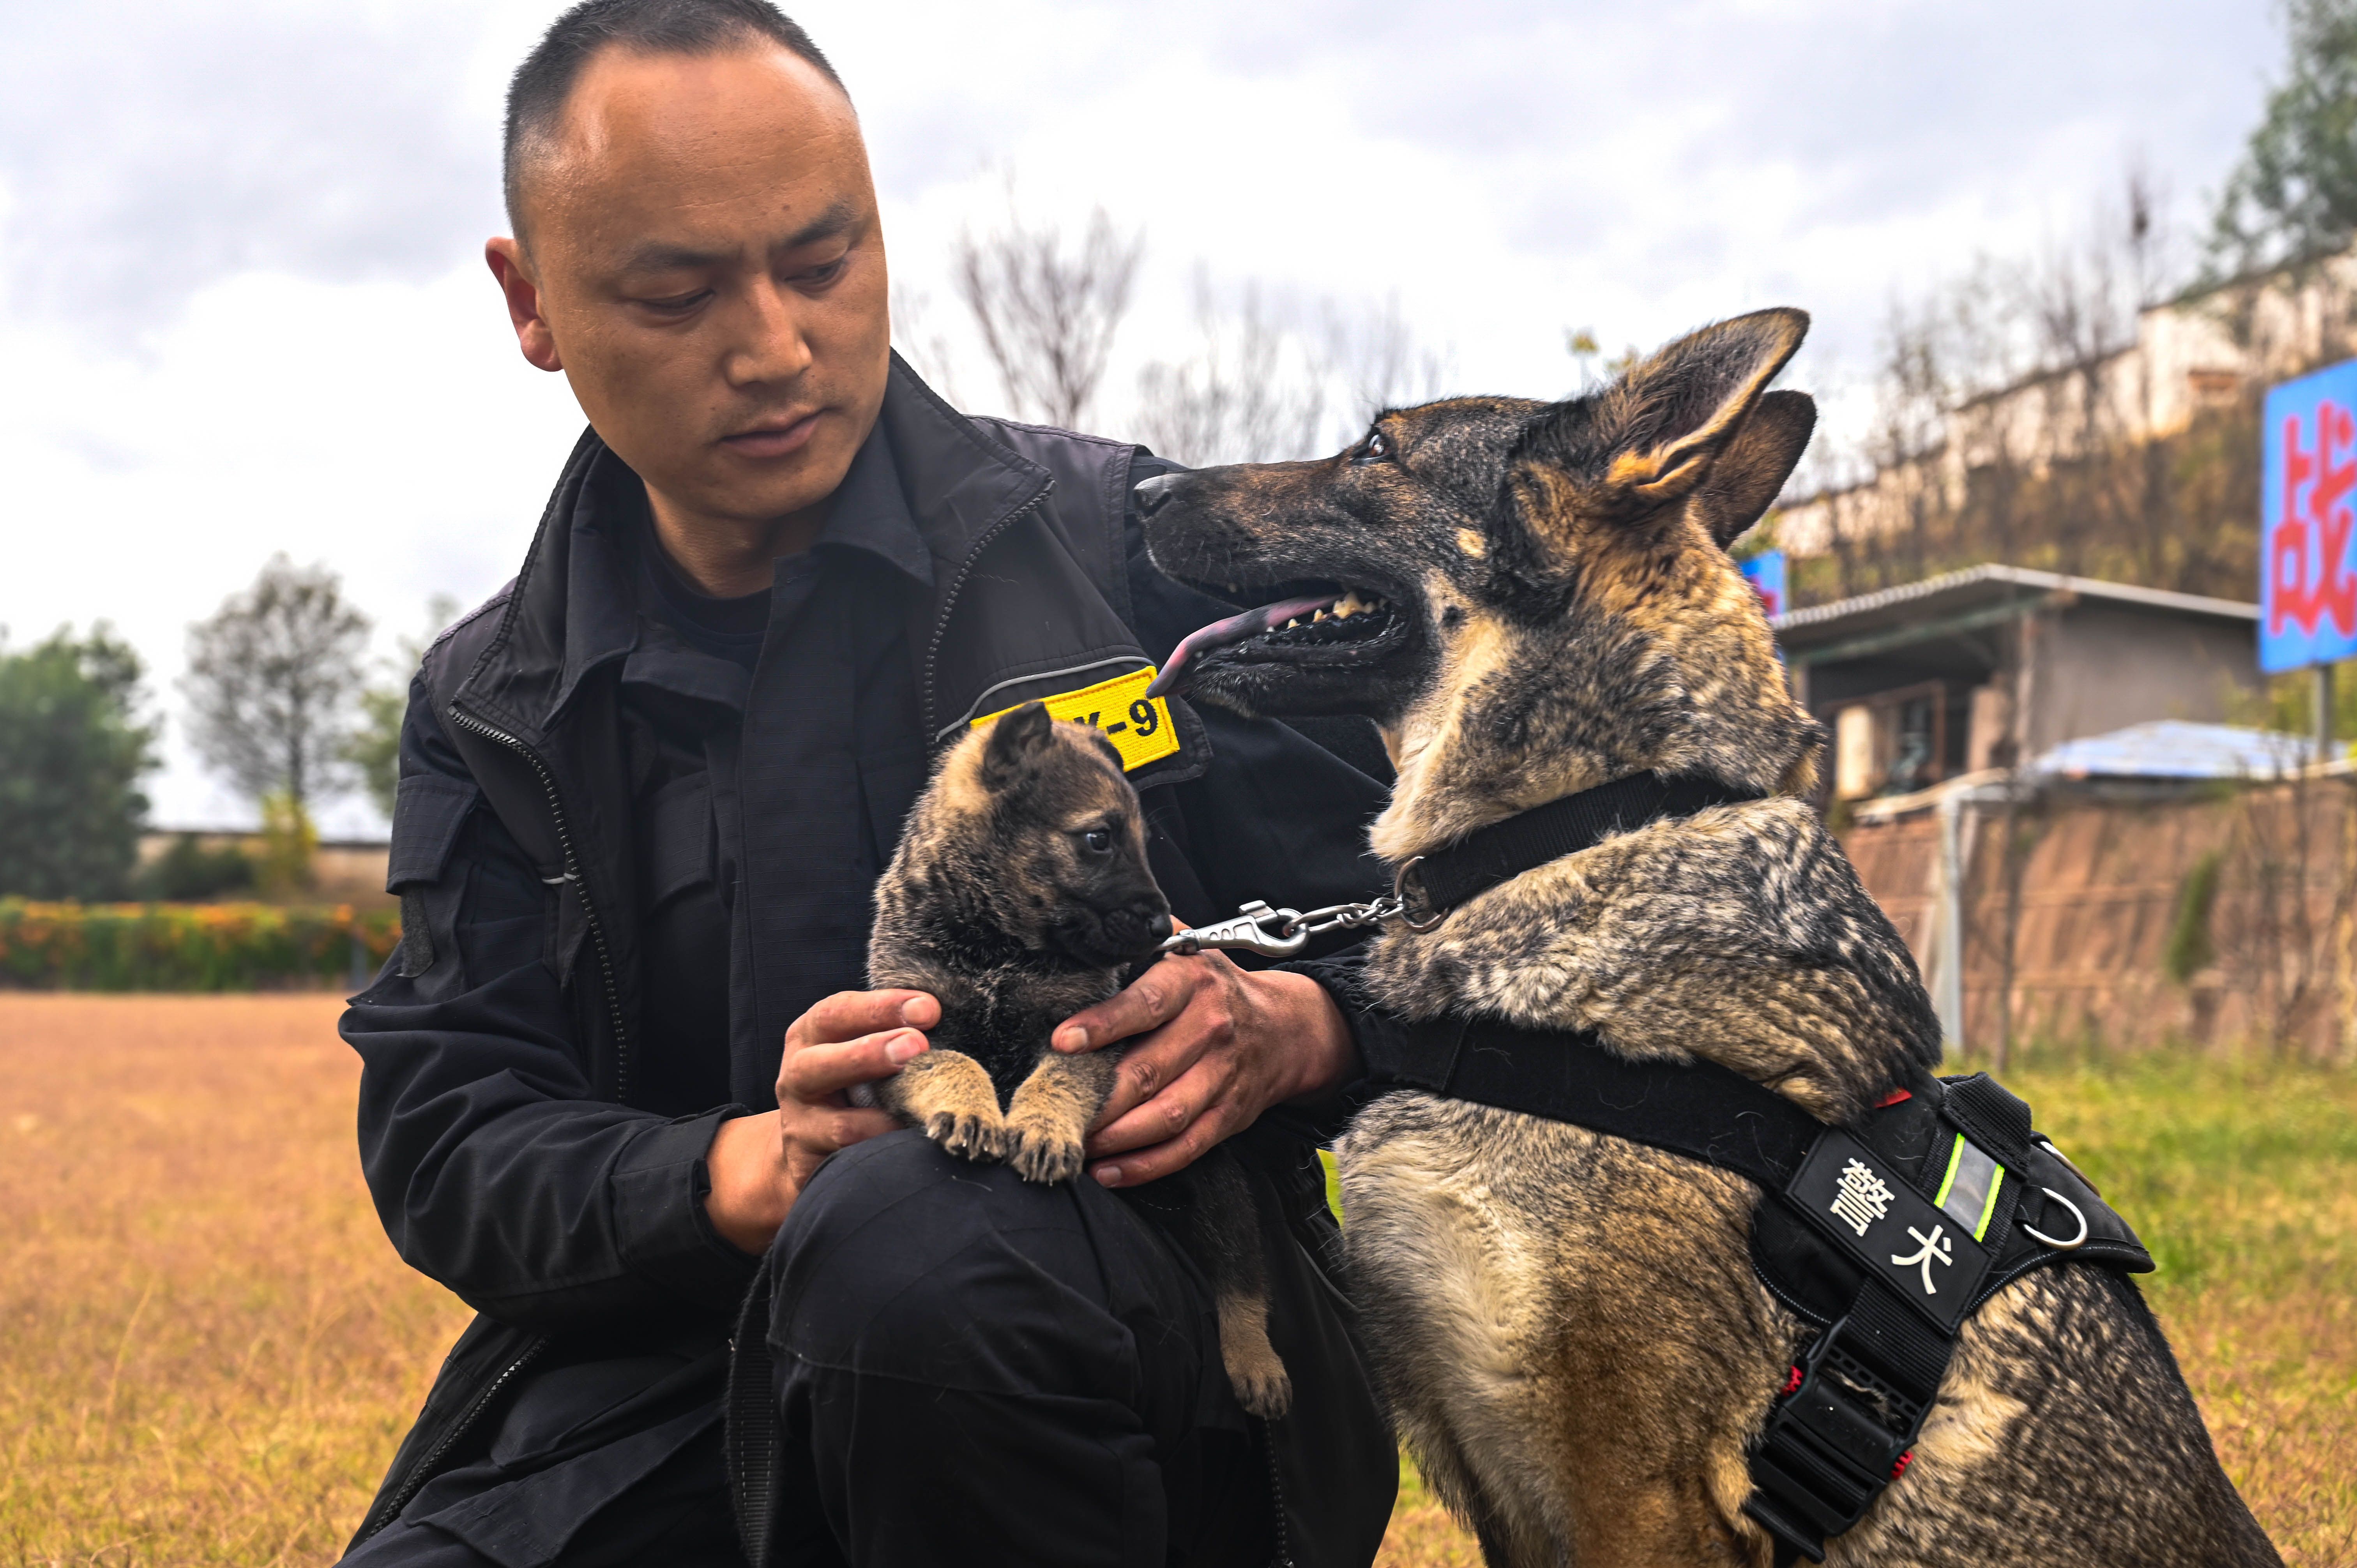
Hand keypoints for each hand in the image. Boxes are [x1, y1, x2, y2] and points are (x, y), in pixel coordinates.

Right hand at [702, 989, 937, 1254]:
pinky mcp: (809, 1164)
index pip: (839, 1012)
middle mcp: (798, 1075)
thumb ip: (890, 1030)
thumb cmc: (849, 1081)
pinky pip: (849, 1164)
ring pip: (838, 1125)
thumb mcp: (858, 1046)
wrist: (808, 1143)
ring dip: (882, 1118)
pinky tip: (908, 1149)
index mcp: (811, 1034)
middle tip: (917, 1045)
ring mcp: (800, 1124)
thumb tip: (938, 1016)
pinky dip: (881, 1155)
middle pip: (823, 1063)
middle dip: (871, 1053)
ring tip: (918, 1109)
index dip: (882, 1008)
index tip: (928, 1009)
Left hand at [1050, 953, 1357, 1187]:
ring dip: (1117, 1137)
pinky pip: (1186, 1147)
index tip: (1061, 1041)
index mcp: (1193, 981)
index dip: (1103, 1023)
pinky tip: (1108, 1171)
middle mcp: (1211, 1028)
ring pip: (1167, 1115)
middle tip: (1056, 1109)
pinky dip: (1145, 1165)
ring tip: (1078, 1143)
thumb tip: (1083, 932)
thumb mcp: (1186, 949)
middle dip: (1098, 1097)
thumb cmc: (1213, 987)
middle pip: (1149, 1070)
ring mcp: (1223, 1076)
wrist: (1285, 1028)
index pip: (1146, 1002)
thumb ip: (1139, 942)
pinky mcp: (1229, 1115)